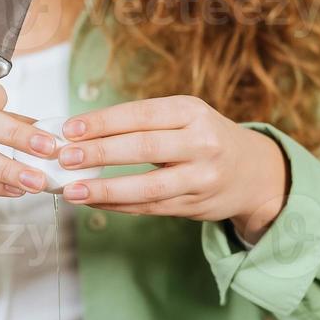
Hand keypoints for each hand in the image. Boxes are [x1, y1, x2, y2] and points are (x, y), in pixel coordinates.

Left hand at [57, 96, 289, 241]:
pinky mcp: (195, 206)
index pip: (142, 115)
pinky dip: (117, 205)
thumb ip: (142, 124)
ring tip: (72, 189)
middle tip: (65, 157)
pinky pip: (149, 207)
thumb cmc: (206, 138)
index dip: (104, 122)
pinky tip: (92, 201)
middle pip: (143, 148)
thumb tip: (82, 132)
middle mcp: (202, 143)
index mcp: (193, 112)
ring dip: (105, 189)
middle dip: (99, 153)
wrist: (254, 172)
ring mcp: (201, 178)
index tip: (70, 129)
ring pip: (147, 186)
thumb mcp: (185, 117)